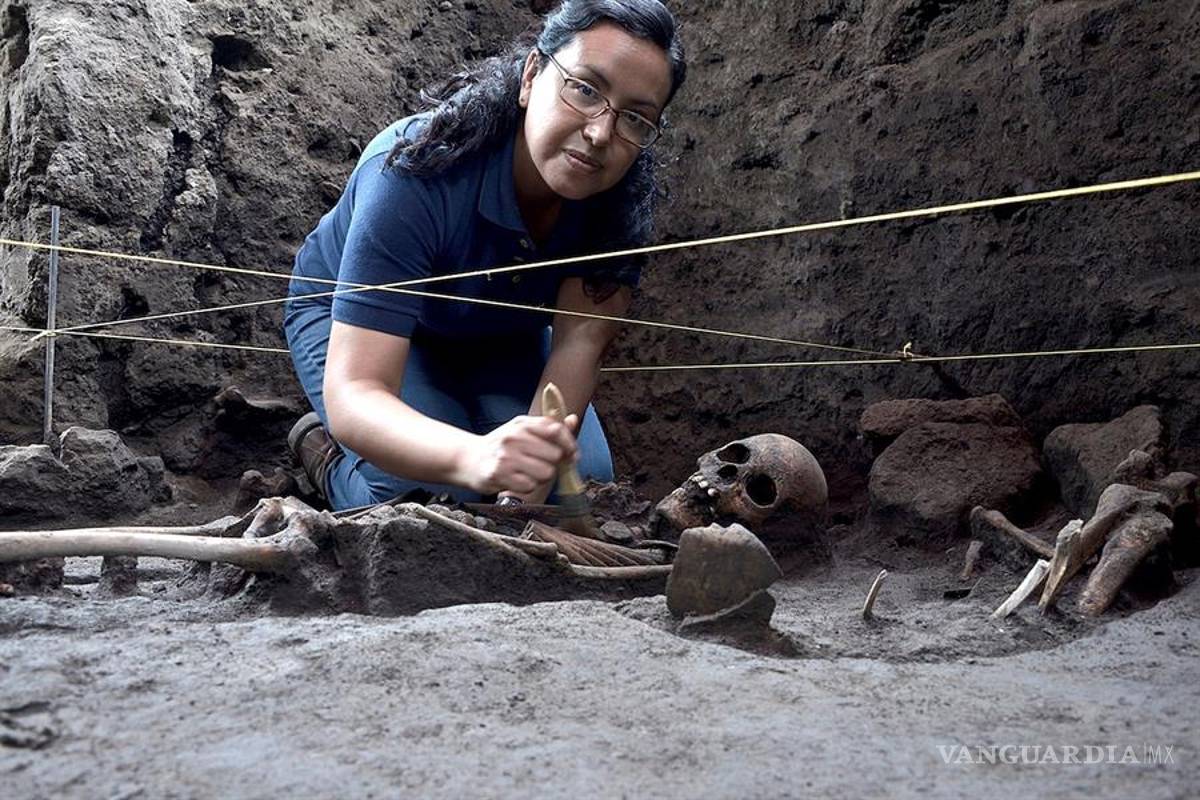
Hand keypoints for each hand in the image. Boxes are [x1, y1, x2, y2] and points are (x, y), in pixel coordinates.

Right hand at [459, 414, 578, 495]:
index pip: (556, 430)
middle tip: (537, 463)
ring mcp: (506, 456)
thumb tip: (573, 420)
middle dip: (551, 463)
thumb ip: (548, 427)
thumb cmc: (500, 446)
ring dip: (540, 477)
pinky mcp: (500, 475)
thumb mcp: (522, 430)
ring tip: (525, 472)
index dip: (569, 444)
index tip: (572, 454)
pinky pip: (530, 486)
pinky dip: (526, 486)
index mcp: (522, 424)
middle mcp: (514, 437)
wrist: (468, 459)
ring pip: (546, 473)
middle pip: (555, 455)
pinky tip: (516, 480)